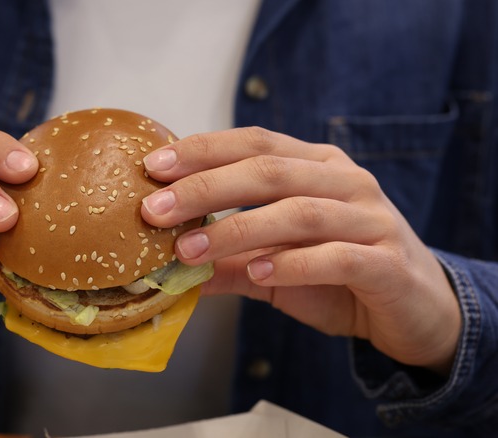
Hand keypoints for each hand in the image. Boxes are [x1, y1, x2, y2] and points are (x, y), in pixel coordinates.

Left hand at [140, 127, 461, 373]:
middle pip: (269, 171)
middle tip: (155, 210)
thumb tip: (165, 269)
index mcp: (317, 165)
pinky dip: (293, 264)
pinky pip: (337, 257)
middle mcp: (345, 181)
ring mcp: (371, 219)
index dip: (202, 150)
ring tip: (188, 252)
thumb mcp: (273, 265)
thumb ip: (226, 261)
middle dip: (205, 187)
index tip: (152, 168)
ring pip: (299, 213)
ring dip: (237, 230)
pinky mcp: (388, 262)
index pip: (254, 143)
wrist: (416, 308)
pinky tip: (257, 272)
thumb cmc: (338, 275)